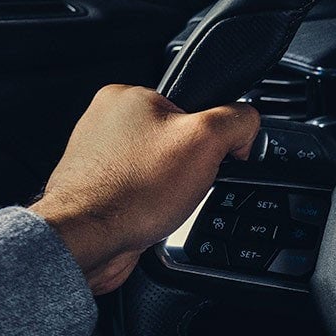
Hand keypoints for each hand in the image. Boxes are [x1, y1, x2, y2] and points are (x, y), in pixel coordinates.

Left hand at [30, 85, 260, 294]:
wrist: (88, 241)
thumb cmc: (131, 192)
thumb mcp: (206, 140)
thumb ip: (237, 120)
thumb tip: (246, 123)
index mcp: (127, 95)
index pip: (191, 104)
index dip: (211, 132)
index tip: (214, 154)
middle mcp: (106, 121)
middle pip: (176, 139)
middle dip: (189, 165)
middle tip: (186, 182)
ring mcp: (98, 156)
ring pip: (159, 169)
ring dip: (170, 189)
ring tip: (162, 200)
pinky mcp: (97, 189)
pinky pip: (142, 192)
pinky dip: (152, 206)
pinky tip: (149, 214)